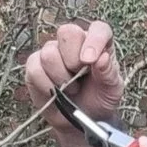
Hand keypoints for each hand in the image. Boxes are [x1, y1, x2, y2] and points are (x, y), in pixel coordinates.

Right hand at [22, 20, 125, 134]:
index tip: (90, 60)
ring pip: (49, 53)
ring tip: (71, 88)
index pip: (98, 29)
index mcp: (99, 43)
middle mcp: (74, 42)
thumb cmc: (99, 98)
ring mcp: (52, 51)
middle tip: (79, 76)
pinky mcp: (35, 64)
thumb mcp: (112, 90)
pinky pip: (34, 69)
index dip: (94, 40)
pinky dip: (46, 85)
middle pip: (67, 32)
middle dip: (73, 59)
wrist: (81, 117)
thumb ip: (109, 73)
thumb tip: (102, 58)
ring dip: (60, 77)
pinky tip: (55, 93)